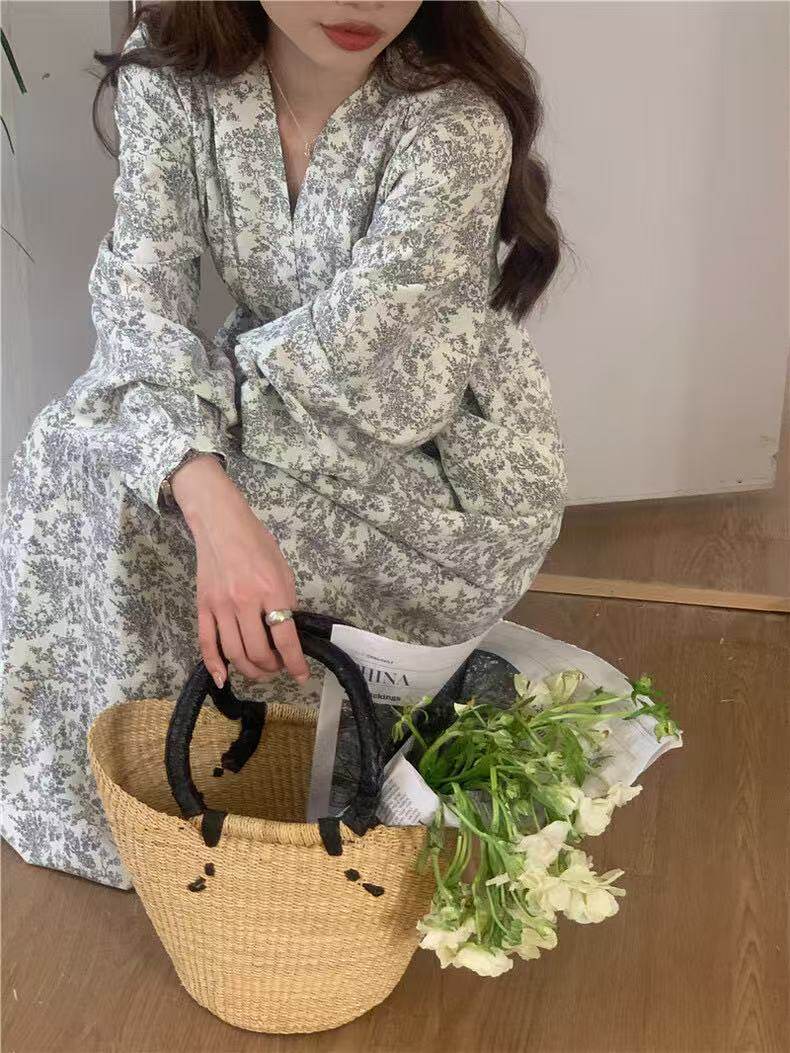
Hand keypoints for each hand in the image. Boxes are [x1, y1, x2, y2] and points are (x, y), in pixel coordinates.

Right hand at [171, 455, 310, 689]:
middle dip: (272, 668)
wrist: (221, 524)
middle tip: (279, 667)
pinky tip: (224, 678)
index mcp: (271, 591)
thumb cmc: (258, 543)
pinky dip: (214, 666)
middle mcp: (244, 602)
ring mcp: (220, 606)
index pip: (285, 638)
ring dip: (250, 670)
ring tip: (261, 670)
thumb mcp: (283, 570)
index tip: (301, 676)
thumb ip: (286, 602)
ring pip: (234, 654)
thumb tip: (290, 633)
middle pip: (258, 652)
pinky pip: (206, 643)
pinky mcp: (203, 607)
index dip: (295, 663)